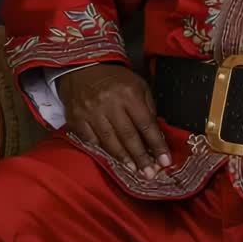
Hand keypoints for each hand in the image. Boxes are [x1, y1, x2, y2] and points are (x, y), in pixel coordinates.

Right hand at [57, 63, 171, 178]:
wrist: (83, 67)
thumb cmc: (115, 79)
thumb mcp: (138, 85)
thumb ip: (148, 108)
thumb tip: (156, 134)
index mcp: (129, 94)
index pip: (146, 124)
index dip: (157, 144)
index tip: (165, 161)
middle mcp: (110, 104)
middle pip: (128, 136)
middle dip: (141, 157)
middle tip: (150, 174)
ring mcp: (91, 112)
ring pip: (109, 141)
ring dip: (124, 158)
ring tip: (134, 170)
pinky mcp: (76, 118)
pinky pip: (91, 140)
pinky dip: (102, 150)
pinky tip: (113, 159)